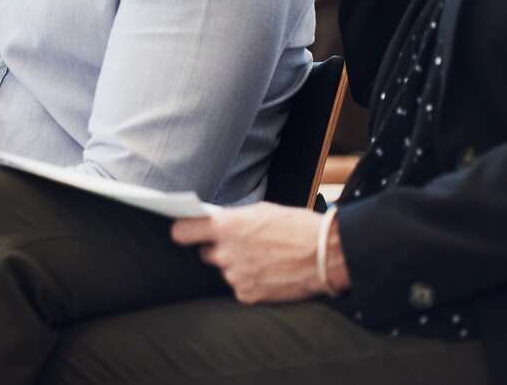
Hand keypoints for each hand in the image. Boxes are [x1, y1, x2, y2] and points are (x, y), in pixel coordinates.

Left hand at [171, 203, 346, 303]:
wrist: (325, 255)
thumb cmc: (296, 227)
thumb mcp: (261, 211)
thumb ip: (233, 219)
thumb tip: (216, 222)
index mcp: (225, 226)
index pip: (181, 231)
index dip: (183, 232)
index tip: (185, 232)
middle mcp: (225, 253)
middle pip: (205, 254)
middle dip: (219, 250)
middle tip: (243, 246)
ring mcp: (235, 276)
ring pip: (226, 271)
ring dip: (238, 267)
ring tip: (264, 259)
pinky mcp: (248, 295)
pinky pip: (240, 288)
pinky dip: (252, 282)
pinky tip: (270, 273)